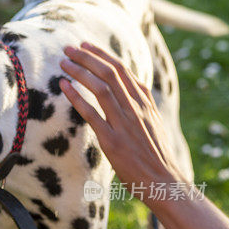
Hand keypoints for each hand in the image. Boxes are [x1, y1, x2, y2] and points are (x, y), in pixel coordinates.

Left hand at [59, 43, 184, 192]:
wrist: (165, 182)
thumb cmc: (156, 156)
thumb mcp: (154, 124)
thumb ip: (142, 106)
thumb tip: (132, 91)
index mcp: (145, 103)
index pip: (123, 70)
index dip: (102, 55)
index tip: (86, 46)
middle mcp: (136, 108)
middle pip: (110, 73)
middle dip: (87, 57)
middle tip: (68, 48)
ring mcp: (125, 124)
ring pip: (101, 87)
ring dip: (80, 71)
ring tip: (63, 62)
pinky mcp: (113, 141)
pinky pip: (91, 114)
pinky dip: (76, 97)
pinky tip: (63, 86)